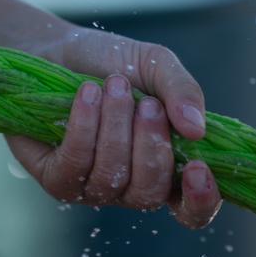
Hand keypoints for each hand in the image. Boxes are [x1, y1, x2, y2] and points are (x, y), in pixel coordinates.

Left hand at [6, 27, 221, 228]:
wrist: (55, 48)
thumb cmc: (109, 64)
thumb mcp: (155, 65)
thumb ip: (183, 90)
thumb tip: (198, 130)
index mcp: (163, 166)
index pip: (190, 208)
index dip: (200, 199)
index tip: (197, 166)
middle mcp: (129, 186)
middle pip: (149, 193)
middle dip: (151, 146)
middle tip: (147, 103)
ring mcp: (92, 188)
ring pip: (111, 176)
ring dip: (116, 127)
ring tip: (114, 85)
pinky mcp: (57, 180)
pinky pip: (75, 166)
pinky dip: (85, 126)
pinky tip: (87, 93)